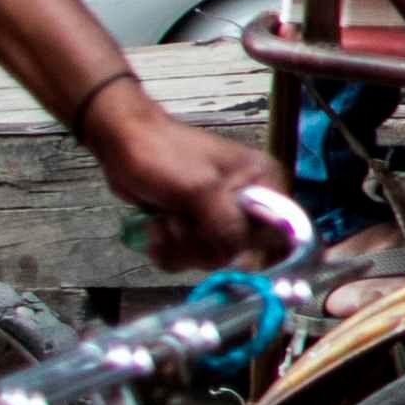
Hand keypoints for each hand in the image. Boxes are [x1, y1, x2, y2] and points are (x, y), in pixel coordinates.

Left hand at [90, 103, 292, 269]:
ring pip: (211, 258)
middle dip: (202, 244)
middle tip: (180, 222)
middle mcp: (248, 202)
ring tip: (163, 220)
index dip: (257, 248)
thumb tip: (246, 261)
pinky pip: (190, 259)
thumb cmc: (164, 156)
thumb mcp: (201, 190)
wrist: (123, 144)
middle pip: (240, 251)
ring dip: (180, 245)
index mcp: (263, 183)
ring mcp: (219, 216)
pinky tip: (156, 228)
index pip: (280, 230)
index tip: (226, 252)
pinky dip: (168, 250)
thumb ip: (228, 225)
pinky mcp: (194, 227)